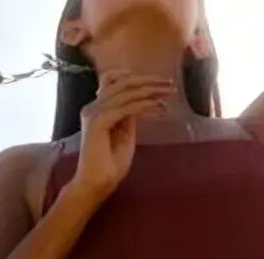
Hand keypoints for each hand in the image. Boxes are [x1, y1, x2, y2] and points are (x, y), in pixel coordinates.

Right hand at [69, 69, 175, 198]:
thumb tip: (143, 101)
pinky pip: (125, 108)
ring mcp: (93, 113)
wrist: (95, 185)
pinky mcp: (97, 123)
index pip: (115, 80)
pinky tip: (158, 107)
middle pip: (122, 82)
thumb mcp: (125, 133)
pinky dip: (143, 105)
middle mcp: (93, 106)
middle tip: (170, 83)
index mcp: (98, 107)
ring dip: (150, 91)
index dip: (138, 77)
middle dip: (149, 81)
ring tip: (168, 93)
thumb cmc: (110, 163)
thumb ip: (129, 116)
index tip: (160, 81)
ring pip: (125, 92)